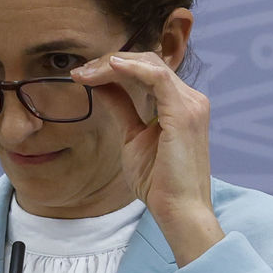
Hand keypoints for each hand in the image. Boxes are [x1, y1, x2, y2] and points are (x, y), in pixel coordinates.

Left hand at [71, 49, 224, 266]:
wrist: (178, 210)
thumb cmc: (159, 182)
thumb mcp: (133, 137)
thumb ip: (122, 108)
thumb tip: (101, 86)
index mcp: (181, 105)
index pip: (148, 71)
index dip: (115, 67)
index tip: (84, 75)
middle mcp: (191, 99)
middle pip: (149, 62)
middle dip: (110, 63)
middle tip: (80, 71)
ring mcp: (191, 104)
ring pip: (150, 65)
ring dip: (114, 64)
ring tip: (86, 72)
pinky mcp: (185, 113)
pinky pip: (157, 78)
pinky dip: (132, 69)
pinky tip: (109, 68)